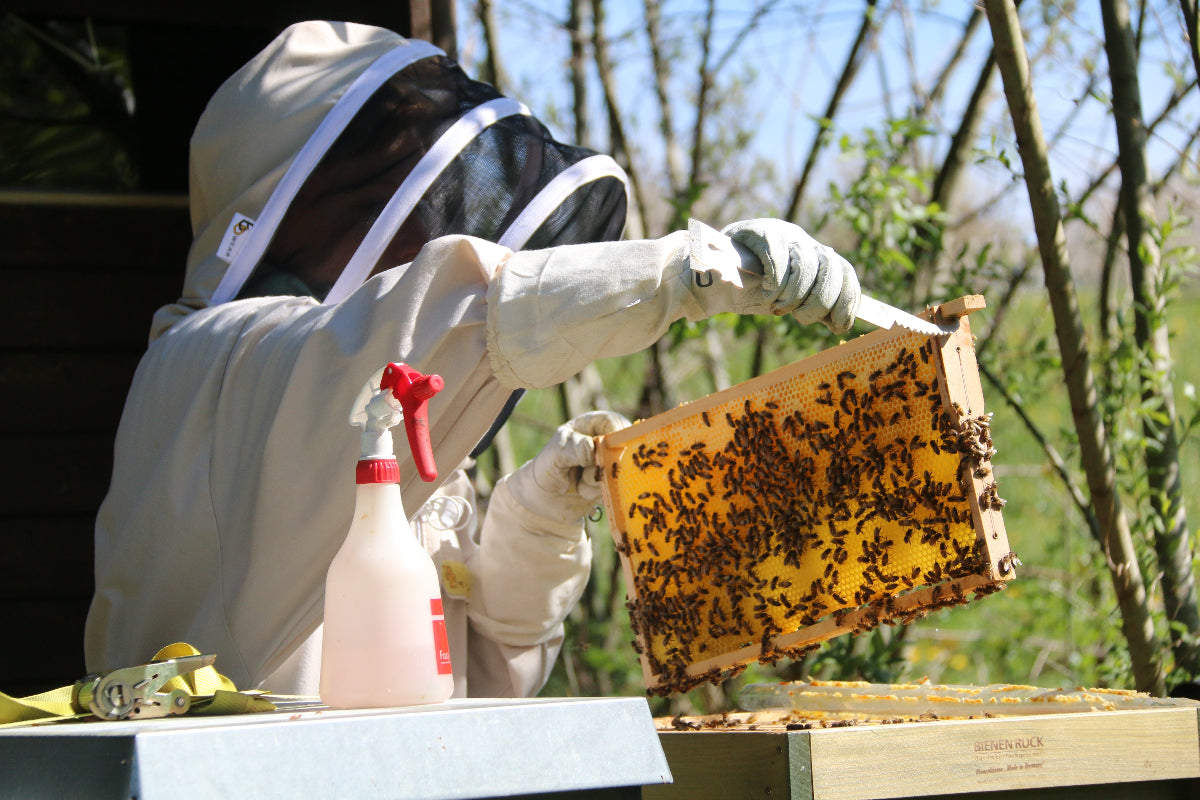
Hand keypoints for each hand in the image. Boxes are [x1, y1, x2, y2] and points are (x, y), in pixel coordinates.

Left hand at [509, 410, 630, 522]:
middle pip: (622, 448)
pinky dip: (599, 494)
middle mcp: (606, 441)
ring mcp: (612, 463)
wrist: (545, 498)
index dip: (612, 437)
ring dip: (597, 483)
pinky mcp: (614, 483)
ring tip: (579, 483)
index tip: (601, 453)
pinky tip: (584, 492)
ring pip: (620, 472)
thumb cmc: (547, 468)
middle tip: (585, 473)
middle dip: (604, 465)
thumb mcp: (554, 455)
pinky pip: (617, 490)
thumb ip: (572, 449)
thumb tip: (591, 449)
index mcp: (592, 424)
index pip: (613, 422)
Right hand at [721, 219, 860, 333]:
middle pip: (830, 269)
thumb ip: (811, 304)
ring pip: (805, 265)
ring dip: (792, 295)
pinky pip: (778, 260)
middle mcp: (804, 241)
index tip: (840, 325)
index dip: (847, 299)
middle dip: (819, 301)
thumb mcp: (786, 301)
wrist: (711, 279)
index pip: (844, 271)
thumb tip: (838, 323)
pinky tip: (765, 294)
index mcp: (815, 255)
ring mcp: (784, 233)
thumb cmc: (749, 291)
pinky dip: (775, 284)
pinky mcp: (762, 231)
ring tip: (776, 307)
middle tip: (800, 318)